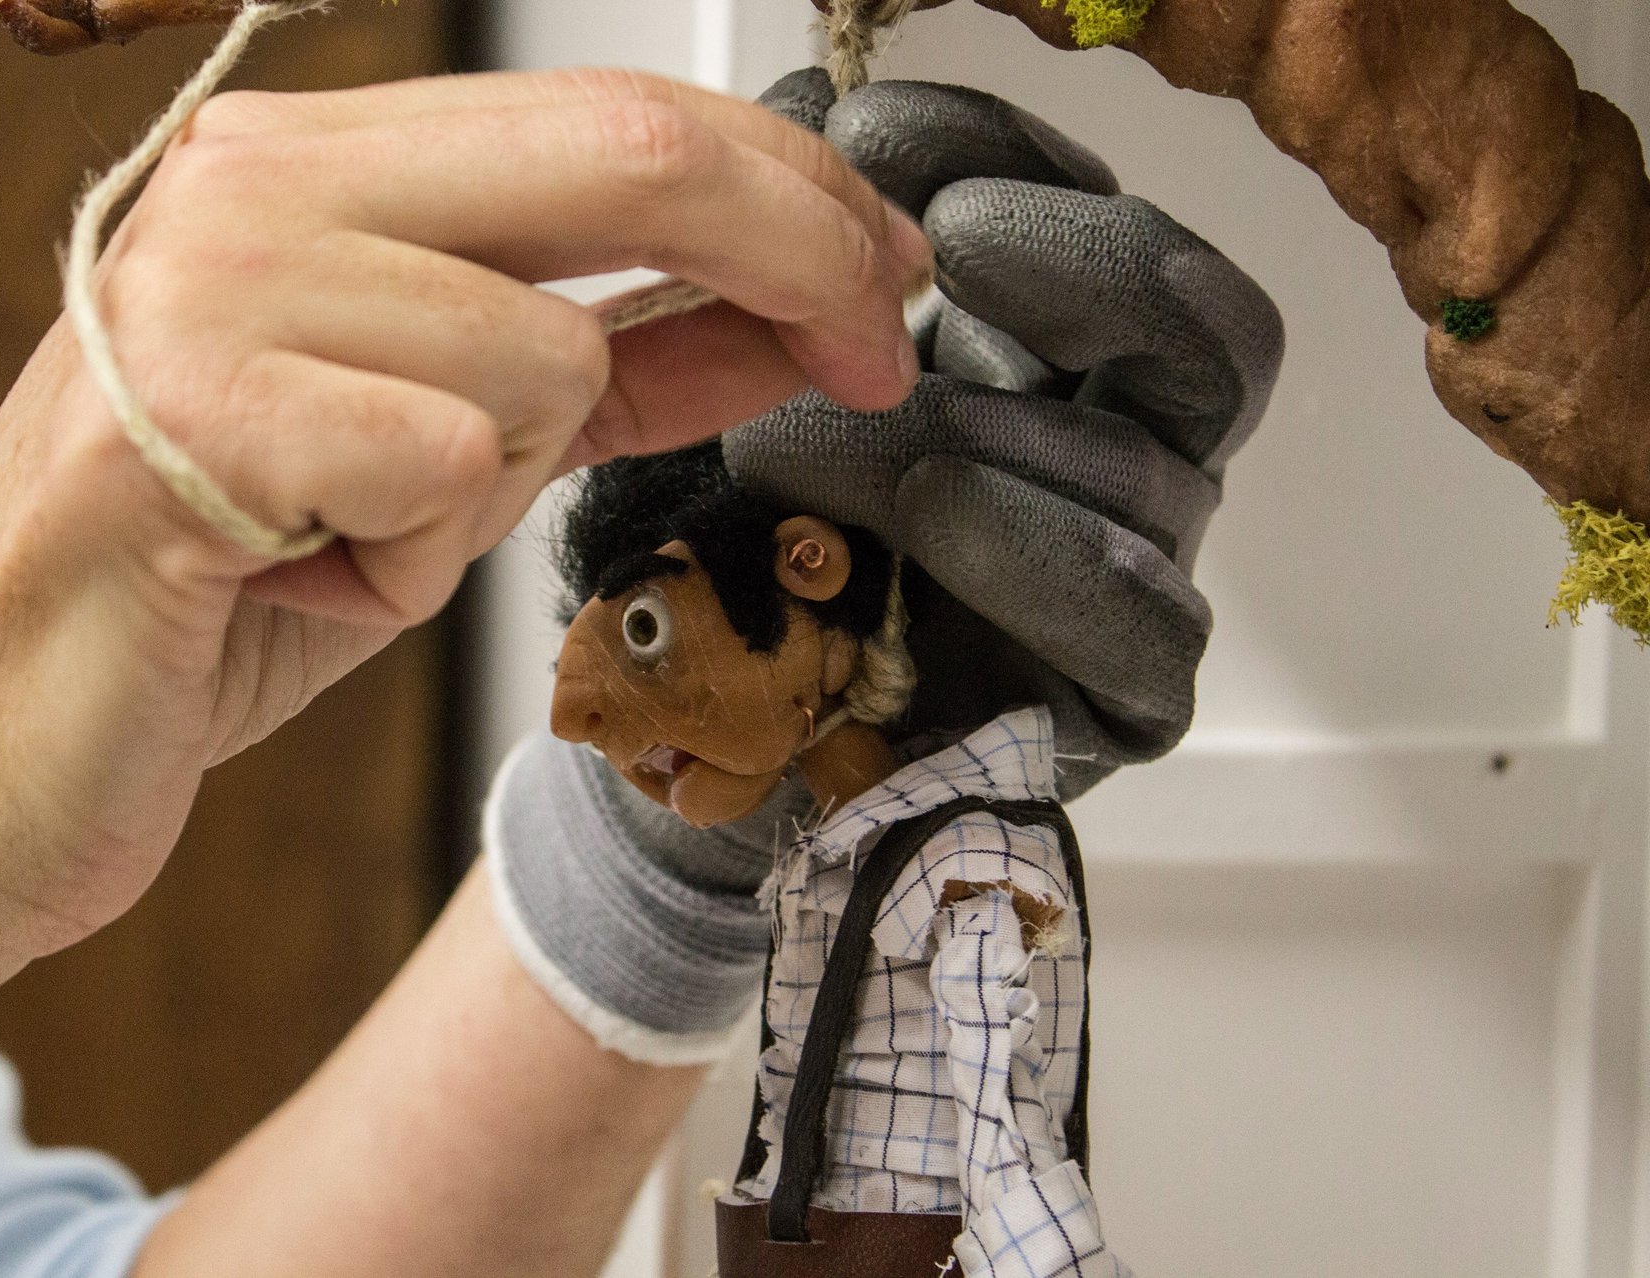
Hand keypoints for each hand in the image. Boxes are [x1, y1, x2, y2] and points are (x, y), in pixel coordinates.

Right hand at [0, 67, 929, 964]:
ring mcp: (210, 282)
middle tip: (876, 344)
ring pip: (545, 352)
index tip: (886, 277)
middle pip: (625, 151)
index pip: (613, 118)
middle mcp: (253, 186)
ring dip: (497, 488)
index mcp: (305, 166)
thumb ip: (608, 366)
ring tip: (359, 538)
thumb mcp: (443, 464)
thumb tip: (786, 316)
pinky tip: (303, 573)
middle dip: (796, 249)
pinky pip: (450, 462)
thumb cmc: (206, 601)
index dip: (791, 195)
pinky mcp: (192, 409)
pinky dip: (411, 557)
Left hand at [727, 71, 1283, 798]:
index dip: (1008, 164)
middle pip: (1196, 334)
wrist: (717, 726)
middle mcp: (1113, 454)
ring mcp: (1133, 575)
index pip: (1094, 226)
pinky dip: (1045, 561)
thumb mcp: (752, 375)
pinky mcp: (1121, 699)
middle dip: (1085, 264)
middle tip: (953, 241)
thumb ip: (795, 254)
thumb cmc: (755, 544)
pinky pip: (1144, 627)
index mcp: (1048, 361)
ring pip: (1146, 474)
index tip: (876, 136)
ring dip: (982, 430)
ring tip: (818, 432)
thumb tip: (804, 107)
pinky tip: (942, 513)